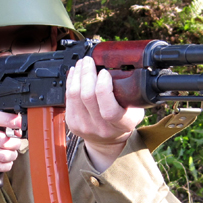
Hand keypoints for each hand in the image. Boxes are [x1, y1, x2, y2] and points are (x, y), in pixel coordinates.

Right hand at [0, 110, 22, 175]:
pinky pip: (0, 166)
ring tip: (11, 153)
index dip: (9, 120)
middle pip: (2, 140)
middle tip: (15, 143)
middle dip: (15, 143)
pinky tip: (5, 161)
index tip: (19, 123)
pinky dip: (7, 164)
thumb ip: (2, 122)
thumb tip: (19, 129)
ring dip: (12, 155)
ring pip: (3, 155)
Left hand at [66, 56, 144, 170]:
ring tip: (82, 63)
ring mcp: (85, 126)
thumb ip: (129, 95)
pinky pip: (68, 98)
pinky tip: (75, 73)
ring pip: (75, 95)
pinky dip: (71, 82)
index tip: (104, 72)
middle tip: (89, 60)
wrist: (108, 141)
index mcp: (121, 124)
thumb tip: (120, 71)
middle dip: (87, 73)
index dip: (104, 87)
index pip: (109, 109)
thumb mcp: (135, 110)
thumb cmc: (123, 120)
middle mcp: (101, 128)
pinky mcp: (72, 123)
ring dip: (78, 75)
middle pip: (87, 97)